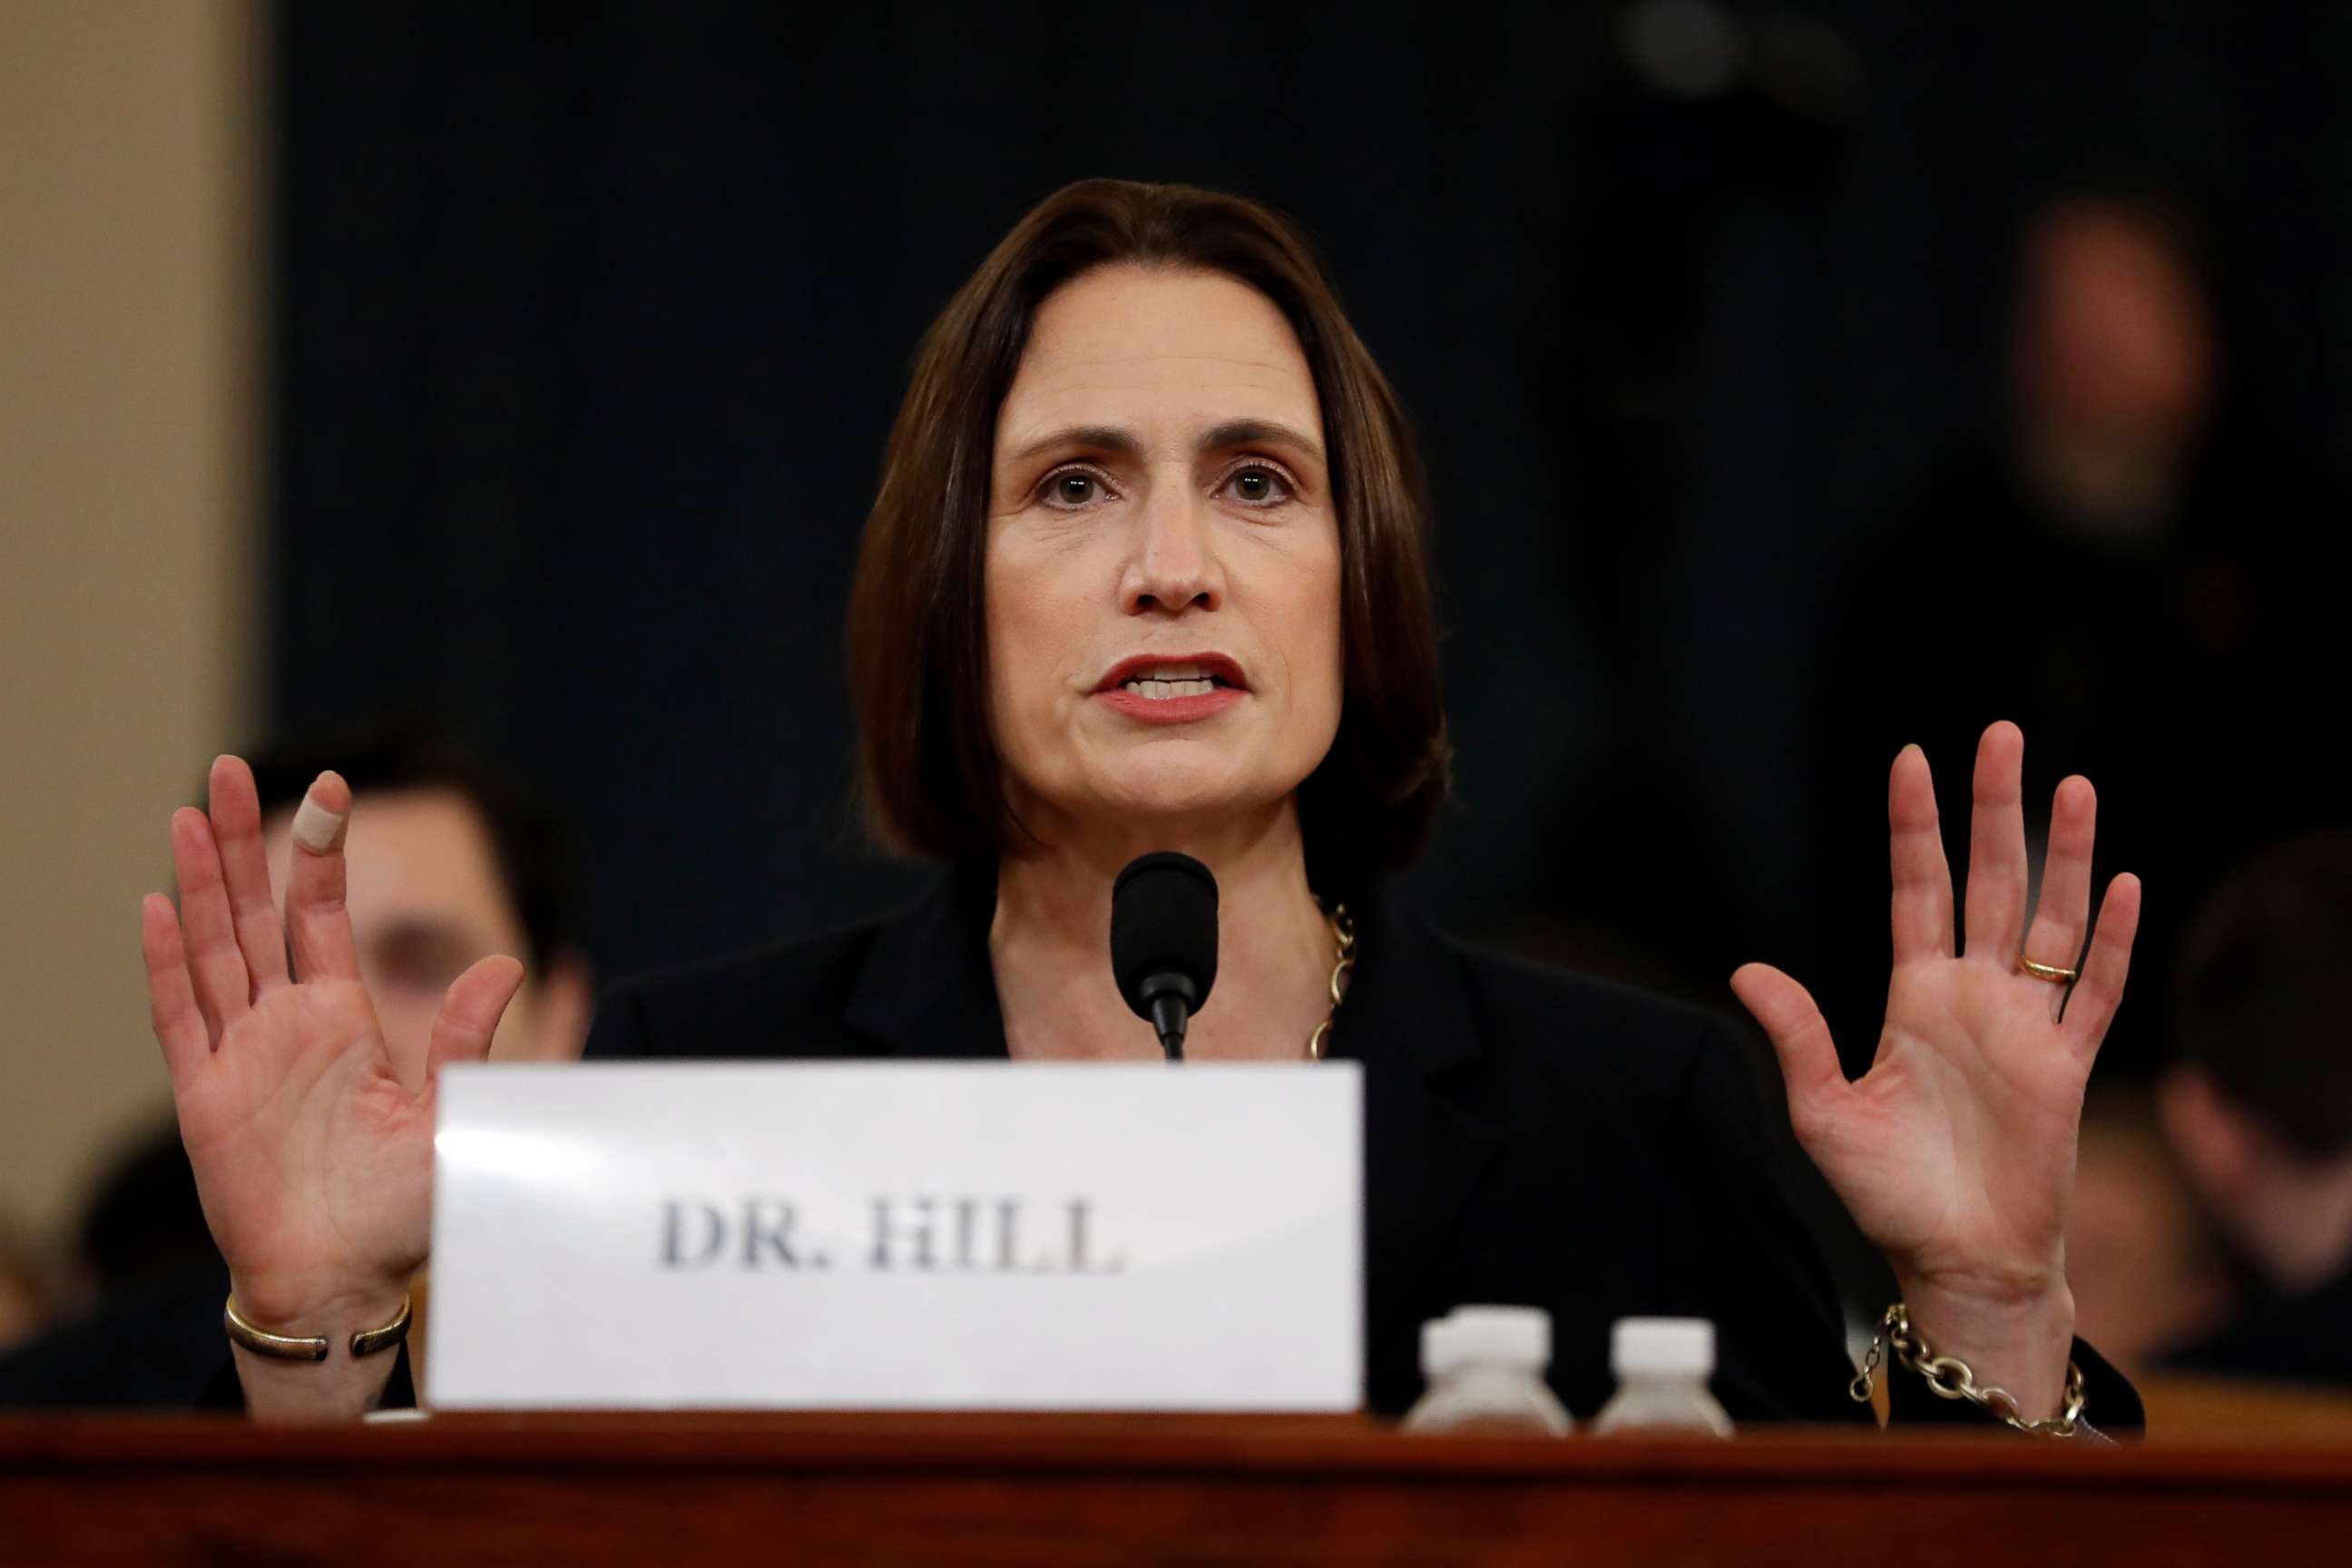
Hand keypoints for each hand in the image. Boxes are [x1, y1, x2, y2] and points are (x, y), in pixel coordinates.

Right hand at [142, 757, 523, 1329]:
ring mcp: (239, 1055)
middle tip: (228, 766)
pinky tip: (158, 905)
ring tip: (187, 811)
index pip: (322, 916)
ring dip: (199, 881)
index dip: (319, 853)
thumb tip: (509, 960)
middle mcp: (286, 1025)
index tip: (329, 788)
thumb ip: (465, 1038)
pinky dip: (167, 962)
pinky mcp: (203, 1095)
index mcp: (343, 1019)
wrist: (346, 1279)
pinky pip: (180, 1017)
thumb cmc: (402, 1206)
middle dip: (242, 840)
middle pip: (255, 914)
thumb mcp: (448, 1113)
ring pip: (212, 948)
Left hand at [1731, 722, 2139, 1414]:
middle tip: (2002, 735)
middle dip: (1996, 810)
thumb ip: (1797, 1036)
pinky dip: (2112, 943)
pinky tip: (2122, 885)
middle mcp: (1974, 997)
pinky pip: (2098, 996)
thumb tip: (1746, 968)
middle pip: (1993, 882)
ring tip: (2072, 787)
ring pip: (2054, 923)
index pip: (1918, 888)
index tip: (1913, 756)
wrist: (1955, 1262)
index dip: (1916, 826)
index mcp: (1914, 996)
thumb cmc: (1888, 1194)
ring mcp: (2027, 1028)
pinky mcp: (2068, 1070)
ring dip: (2066, 856)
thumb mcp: (1822, 1111)